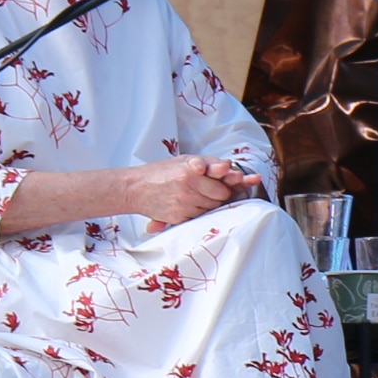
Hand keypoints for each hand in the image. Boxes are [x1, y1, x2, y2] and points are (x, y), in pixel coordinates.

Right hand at [128, 155, 257, 230]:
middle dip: (221, 194)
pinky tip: (189, 204)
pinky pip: (199, 217)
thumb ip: (208, 162)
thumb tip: (228, 165)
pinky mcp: (179, 217)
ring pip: (212, 208)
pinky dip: (198, 212)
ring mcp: (184, 203)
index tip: (242, 182)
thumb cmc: (161, 172)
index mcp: (192, 170)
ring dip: (210, 203)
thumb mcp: (184, 160)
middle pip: (221, 196)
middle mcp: (189, 186)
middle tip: (213, 189)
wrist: (134, 188)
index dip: (231, 183)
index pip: (223, 182)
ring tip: (197, 196)